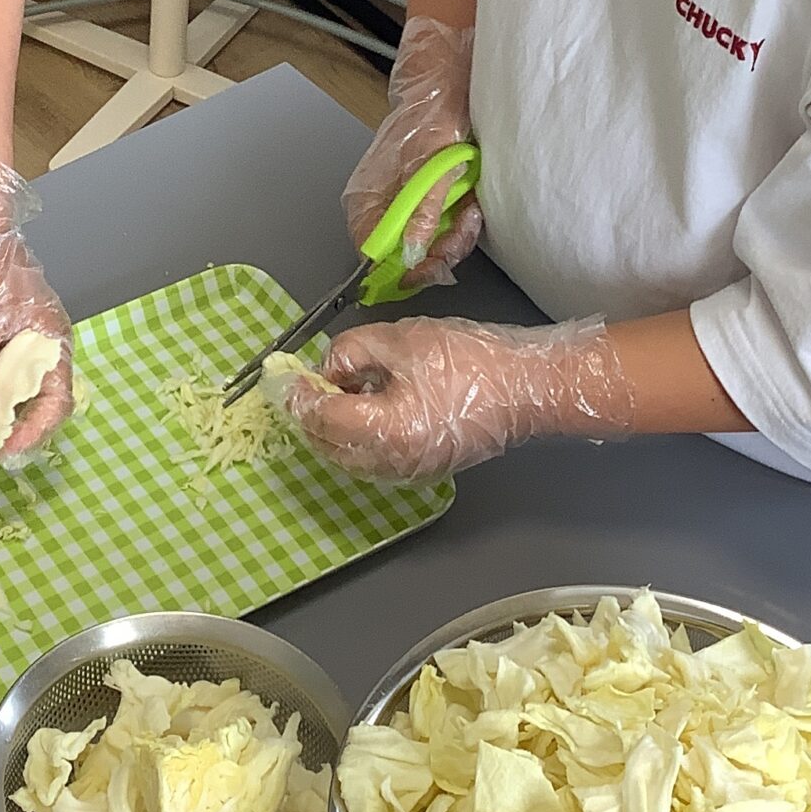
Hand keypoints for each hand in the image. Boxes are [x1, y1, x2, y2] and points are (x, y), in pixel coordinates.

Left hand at [282, 315, 633, 481]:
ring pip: (347, 455)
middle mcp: (391, 463)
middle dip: (310, 411)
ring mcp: (407, 472)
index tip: (281, 374)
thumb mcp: (402, 339)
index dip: (295, 393)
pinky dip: (357, 434)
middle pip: (327, 443)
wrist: (529, 387)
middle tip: (305, 377)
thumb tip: (328, 367)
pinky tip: (369, 403)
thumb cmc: (473, 360)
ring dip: (332, 424)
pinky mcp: (421, 470)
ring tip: (342, 386)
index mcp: (384, 431)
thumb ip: (352, 351)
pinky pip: (372, 458)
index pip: (319, 416)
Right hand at [344, 17, 482, 288]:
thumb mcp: (430, 164)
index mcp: (368, 200)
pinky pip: (442, 228)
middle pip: (404, 254)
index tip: (431, 268)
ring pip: (429, 244)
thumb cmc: (431, 115)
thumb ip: (421, 210)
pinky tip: (470, 205)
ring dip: (456, 234)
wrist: (447, 84)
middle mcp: (383, 207)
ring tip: (470, 208)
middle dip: (440, 248)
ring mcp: (406, 204)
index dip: (401, 268)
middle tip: (463, 226)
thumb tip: (409, 254)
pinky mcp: (427, 200)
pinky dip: (460, 222)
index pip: (372, 254)